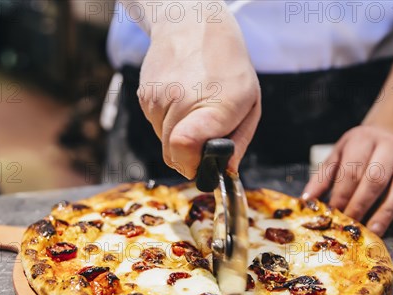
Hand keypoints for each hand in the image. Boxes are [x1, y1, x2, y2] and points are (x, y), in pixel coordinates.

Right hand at [138, 14, 260, 178]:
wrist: (192, 26)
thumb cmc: (227, 67)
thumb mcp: (249, 103)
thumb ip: (238, 142)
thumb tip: (225, 171)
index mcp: (215, 104)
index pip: (185, 146)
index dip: (193, 165)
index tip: (204, 164)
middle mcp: (181, 101)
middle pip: (173, 155)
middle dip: (189, 156)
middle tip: (205, 137)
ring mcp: (158, 99)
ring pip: (163, 142)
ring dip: (177, 137)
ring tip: (194, 109)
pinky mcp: (143, 96)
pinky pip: (155, 126)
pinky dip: (167, 123)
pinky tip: (180, 100)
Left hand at [303, 126, 392, 235]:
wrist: (388, 133)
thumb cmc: (357, 150)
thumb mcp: (336, 156)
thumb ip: (322, 178)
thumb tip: (307, 201)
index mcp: (363, 140)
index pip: (352, 170)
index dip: (342, 194)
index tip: (334, 214)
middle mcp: (389, 147)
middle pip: (376, 179)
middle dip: (362, 204)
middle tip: (352, 225)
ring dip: (388, 212)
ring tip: (374, 231)